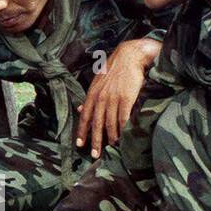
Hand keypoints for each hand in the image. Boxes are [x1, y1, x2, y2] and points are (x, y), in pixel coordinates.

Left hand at [75, 37, 161, 158]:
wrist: (130, 56)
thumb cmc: (114, 69)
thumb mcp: (97, 82)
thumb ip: (90, 98)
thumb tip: (80, 110)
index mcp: (92, 94)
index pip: (85, 117)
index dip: (82, 132)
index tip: (80, 145)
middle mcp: (101, 98)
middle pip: (97, 125)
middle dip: (95, 141)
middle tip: (95, 155)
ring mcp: (113, 99)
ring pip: (110, 124)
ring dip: (111, 138)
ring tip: (112, 147)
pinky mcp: (127, 99)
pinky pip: (123, 119)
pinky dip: (123, 130)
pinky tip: (123, 137)